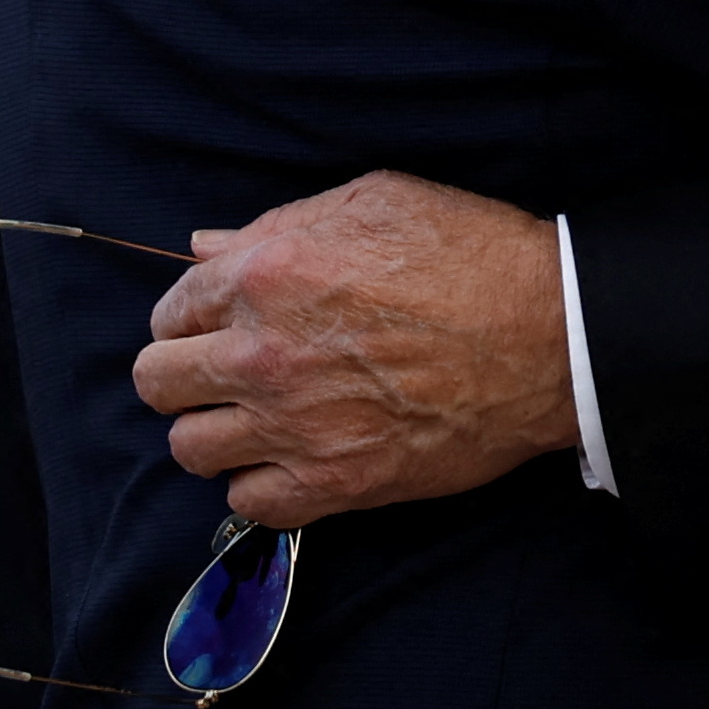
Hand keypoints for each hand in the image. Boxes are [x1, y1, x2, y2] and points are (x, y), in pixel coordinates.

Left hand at [135, 170, 580, 527]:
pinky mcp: (333, 484)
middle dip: (181, 373)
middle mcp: (264, 352)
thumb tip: (207, 250)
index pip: (171, 309)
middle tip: (223, 370)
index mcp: (269, 273)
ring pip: (191, 449)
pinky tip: (290, 458)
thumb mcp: (377, 202)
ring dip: (215, 431)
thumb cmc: (472, 255)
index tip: (216, 323)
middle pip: (158, 383)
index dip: (190, 315)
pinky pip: (247, 505)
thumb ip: (281, 224)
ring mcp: (294, 426)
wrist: (549, 336)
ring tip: (255, 418)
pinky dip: (259, 486)